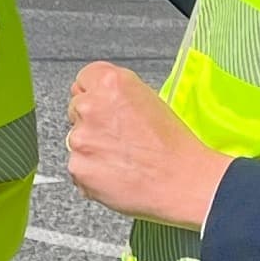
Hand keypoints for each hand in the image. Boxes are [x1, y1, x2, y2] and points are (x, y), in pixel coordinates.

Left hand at [67, 62, 228, 230]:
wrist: (182, 182)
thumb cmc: (174, 146)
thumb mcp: (149, 101)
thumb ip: (117, 95)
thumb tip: (99, 98)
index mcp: (111, 83)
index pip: (84, 78)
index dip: (96, 94)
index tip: (104, 106)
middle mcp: (91, 107)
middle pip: (77, 108)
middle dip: (92, 122)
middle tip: (120, 137)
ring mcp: (81, 138)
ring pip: (76, 140)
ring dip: (92, 149)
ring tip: (123, 158)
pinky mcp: (78, 167)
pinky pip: (78, 167)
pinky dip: (92, 172)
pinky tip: (117, 173)